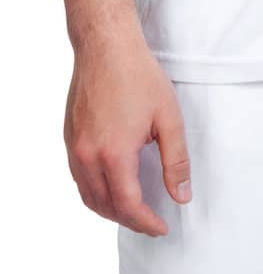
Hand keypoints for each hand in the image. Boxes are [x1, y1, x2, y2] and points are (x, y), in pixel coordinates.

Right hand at [64, 24, 192, 235]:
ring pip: (88, 196)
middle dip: (129, 220)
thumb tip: (181, 195)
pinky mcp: (69, 139)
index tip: (162, 227)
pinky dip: (95, 192)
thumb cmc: (139, 76)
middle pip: (105, 206)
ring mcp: (74, 148)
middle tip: (151, 222)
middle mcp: (88, 157)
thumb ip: (176, 161)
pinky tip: (112, 186)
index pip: (128, 205)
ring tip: (133, 210)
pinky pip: (79, 179)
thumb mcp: (169, 118)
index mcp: (114, 155)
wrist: (106, 46)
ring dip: (110, 210)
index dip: (146, 222)